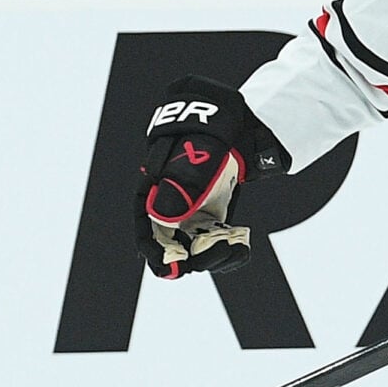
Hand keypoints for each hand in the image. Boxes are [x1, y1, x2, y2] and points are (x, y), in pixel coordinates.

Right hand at [138, 75, 284, 276]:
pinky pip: (215, 241)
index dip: (155, 252)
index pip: (145, 228)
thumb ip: (183, 178)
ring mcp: (191, 211)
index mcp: (154, 189)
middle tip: (220, 252)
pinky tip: (242, 246)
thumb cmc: (211, 126)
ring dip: (212, 256)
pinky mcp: (213, 215)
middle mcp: (169, 205)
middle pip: (171, 245)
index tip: (172, 268)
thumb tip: (164, 216)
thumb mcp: (200, 146)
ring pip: (194, 247)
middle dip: (192, 258)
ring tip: (236, 249)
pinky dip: (227, 248)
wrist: (239, 118)